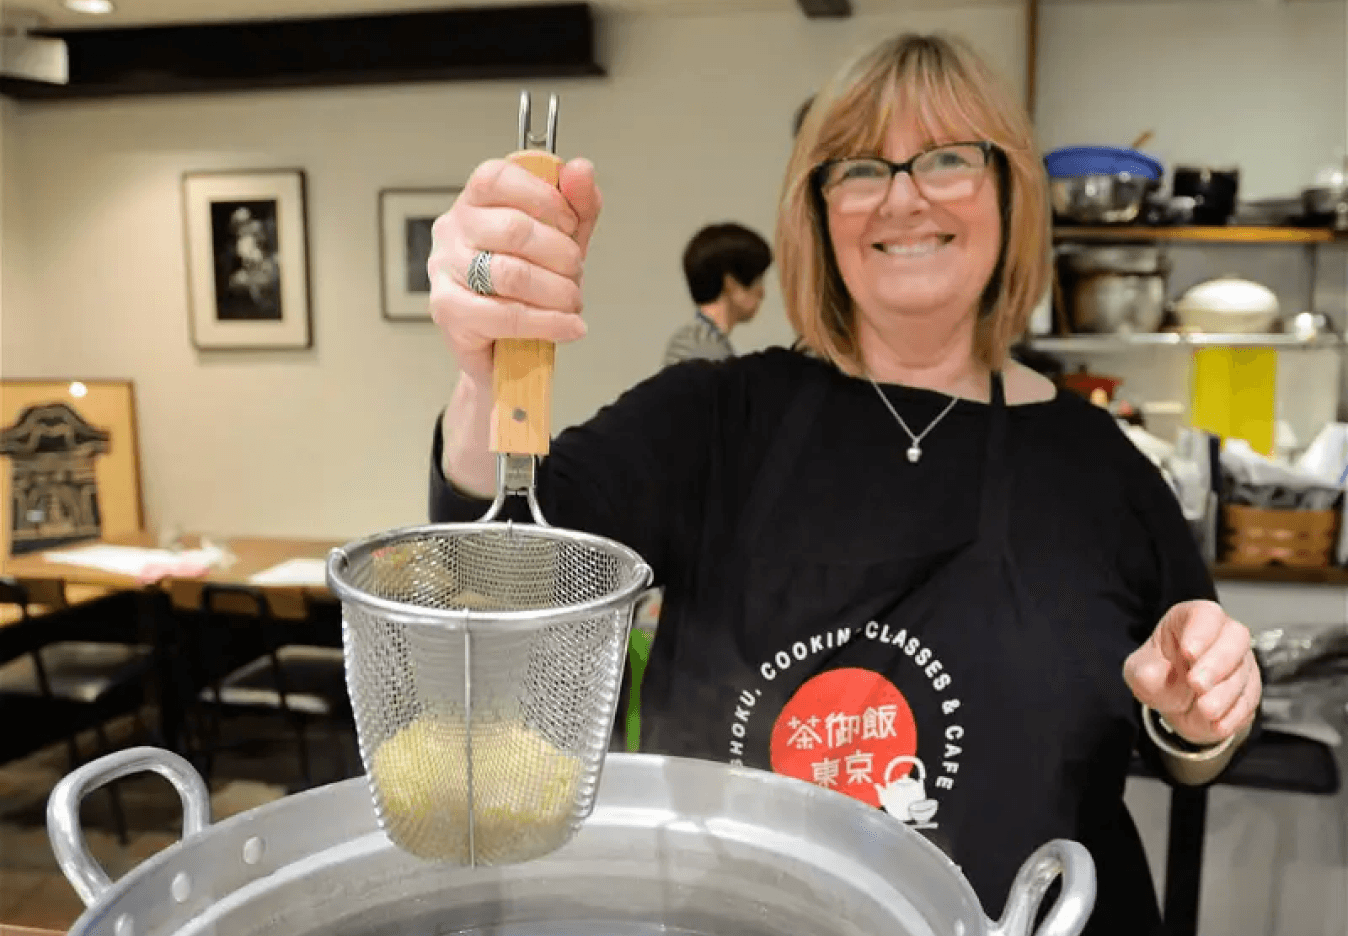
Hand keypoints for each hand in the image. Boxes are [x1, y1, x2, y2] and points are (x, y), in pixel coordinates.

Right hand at [427, 157, 601, 382]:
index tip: (570, 223)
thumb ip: (577, 203)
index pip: (497, 178)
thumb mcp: (562, 238)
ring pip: (510, 274)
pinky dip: (548, 323)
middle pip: (513, 229)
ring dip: (557, 291)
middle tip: (576, 272)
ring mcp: (446, 271)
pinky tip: (568, 326)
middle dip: (561, 254)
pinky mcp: (449, 312)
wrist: (508, 345)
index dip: (544, 197)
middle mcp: (453, 231)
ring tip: (572, 301)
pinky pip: (506, 315)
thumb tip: (580, 169)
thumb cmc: (530, 285)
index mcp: (475, 202)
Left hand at [1123, 599, 1260, 746]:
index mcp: (1191, 620)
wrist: (1175, 704)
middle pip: (1234, 638)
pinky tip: (1218, 724)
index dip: (1200, 632)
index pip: (1205, 615)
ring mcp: (1241, 661)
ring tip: (1204, 709)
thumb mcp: (1140, 672)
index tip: (1188, 653)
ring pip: (1244, 672)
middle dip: (1217, 663)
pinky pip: (1250, 699)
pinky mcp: (1250, 688)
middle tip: (1197, 685)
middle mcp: (1222, 635)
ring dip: (1225, 693)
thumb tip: (1155, 676)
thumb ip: (1146, 673)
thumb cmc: (1159, 676)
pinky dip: (1234, 714)